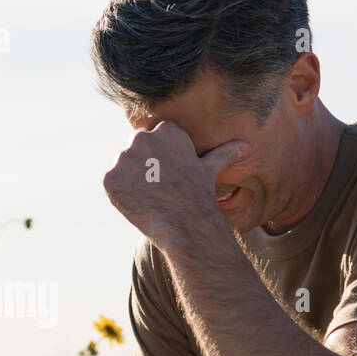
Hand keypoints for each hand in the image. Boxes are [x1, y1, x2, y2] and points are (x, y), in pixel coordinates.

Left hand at [102, 120, 249, 249]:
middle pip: (136, 152)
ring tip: (150, 198)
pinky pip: (112, 184)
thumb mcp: (210, 170)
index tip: (169, 177)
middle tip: (159, 190)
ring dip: (130, 181)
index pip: (154, 141)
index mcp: (166, 130)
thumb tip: (246, 147)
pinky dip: (120, 195)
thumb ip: (223, 154)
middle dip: (143, 168)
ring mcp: (124, 157)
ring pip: (122, 167)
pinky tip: (137, 204)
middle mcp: (143, 138)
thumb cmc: (198, 197)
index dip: (160, 162)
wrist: (184, 224)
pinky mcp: (110, 177)